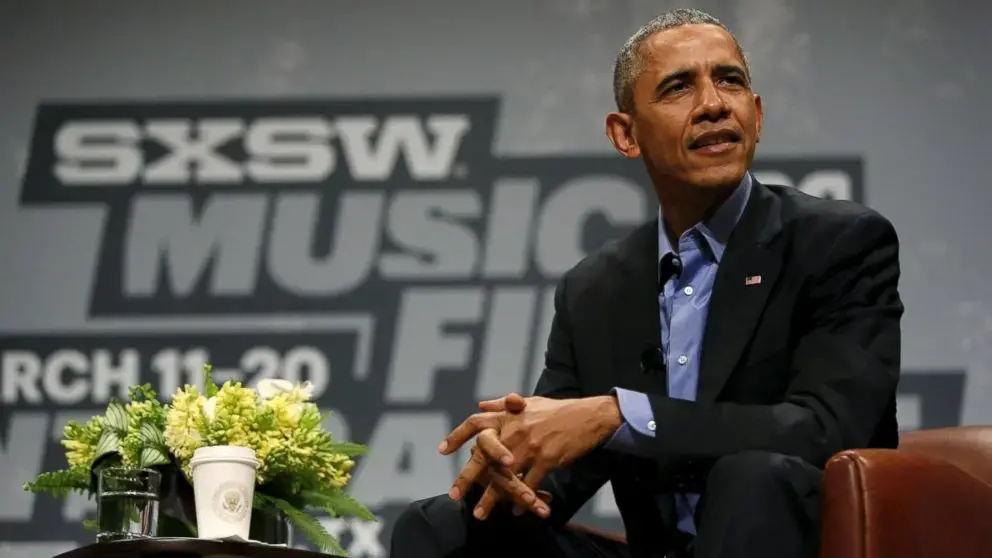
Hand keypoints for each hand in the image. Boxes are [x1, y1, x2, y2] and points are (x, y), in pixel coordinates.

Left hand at [446, 394, 548, 518]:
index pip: (476, 423)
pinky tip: (516, 510)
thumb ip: (503, 405)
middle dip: (468, 476)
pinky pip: (529, 484)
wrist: (589, 416)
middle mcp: (515, 430)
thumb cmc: (558, 410)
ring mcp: (530, 446)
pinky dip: (522, 498)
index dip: (457, 435)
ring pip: (505, 476)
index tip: (442, 450)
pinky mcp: (546, 460)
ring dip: (492, 497)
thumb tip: (481, 405)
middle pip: (484, 455)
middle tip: (454, 494)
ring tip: (480, 514)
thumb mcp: (530, 402)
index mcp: (508, 416)